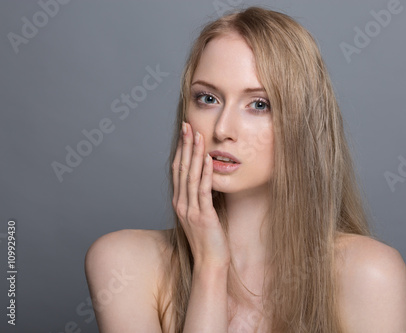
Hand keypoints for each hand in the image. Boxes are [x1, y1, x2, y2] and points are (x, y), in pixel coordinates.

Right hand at [172, 121, 230, 268]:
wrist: (210, 262)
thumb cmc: (209, 239)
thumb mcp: (202, 213)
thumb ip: (201, 196)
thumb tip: (207, 178)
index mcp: (180, 202)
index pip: (178, 170)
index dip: (181, 150)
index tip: (184, 133)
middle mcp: (181, 203)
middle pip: (181, 169)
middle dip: (184, 145)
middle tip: (187, 125)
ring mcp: (190, 210)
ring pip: (190, 176)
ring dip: (194, 154)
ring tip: (197, 135)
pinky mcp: (202, 216)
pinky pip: (202, 190)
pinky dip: (204, 172)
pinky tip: (207, 158)